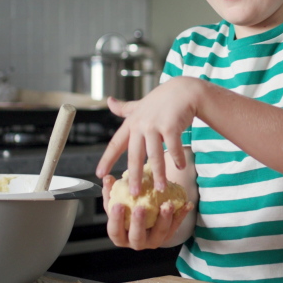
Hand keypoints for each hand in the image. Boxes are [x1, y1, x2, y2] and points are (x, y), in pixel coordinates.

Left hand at [96, 77, 200, 193]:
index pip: (116, 144)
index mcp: (132, 123)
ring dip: (158, 173)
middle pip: (135, 155)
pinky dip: (177, 158)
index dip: (107, 159)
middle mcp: (141, 125)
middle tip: (134, 192)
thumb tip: (109, 101)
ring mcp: (155, 125)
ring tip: (160, 188)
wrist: (183, 90)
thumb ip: (125, 108)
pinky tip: (180, 166)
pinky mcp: (170, 126)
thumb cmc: (162, 99)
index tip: (99, 174)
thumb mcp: (140, 104)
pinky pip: (173, 147)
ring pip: (155, 155)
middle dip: (134, 175)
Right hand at [102, 174, 192, 250]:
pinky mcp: (168, 236)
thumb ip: (112, 192)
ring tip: (167, 205)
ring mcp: (154, 241)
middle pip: (137, 236)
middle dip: (139, 223)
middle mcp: (137, 242)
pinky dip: (181, 215)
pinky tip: (187, 204)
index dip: (116, 220)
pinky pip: (176, 226)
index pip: (115, 231)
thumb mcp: (118, 202)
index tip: (118, 206)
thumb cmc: (128, 210)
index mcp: (121, 236)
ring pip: (160, 233)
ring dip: (164, 219)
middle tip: (141, 208)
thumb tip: (108, 178)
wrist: (146, 218)